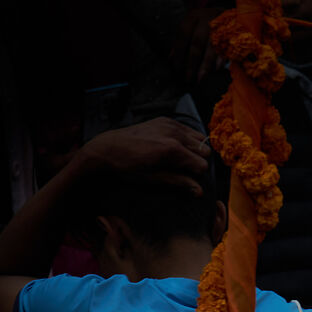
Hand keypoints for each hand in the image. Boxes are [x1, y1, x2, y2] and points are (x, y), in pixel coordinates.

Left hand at [76, 117, 209, 196]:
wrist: (107, 149)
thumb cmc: (128, 167)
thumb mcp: (154, 179)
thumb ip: (179, 182)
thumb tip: (199, 191)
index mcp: (172, 150)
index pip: (202, 165)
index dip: (196, 174)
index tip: (187, 178)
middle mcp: (174, 134)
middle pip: (204, 150)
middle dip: (197, 161)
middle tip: (183, 168)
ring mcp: (169, 124)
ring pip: (199, 138)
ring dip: (194, 148)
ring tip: (180, 156)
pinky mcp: (164, 120)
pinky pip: (187, 128)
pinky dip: (186, 138)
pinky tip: (174, 145)